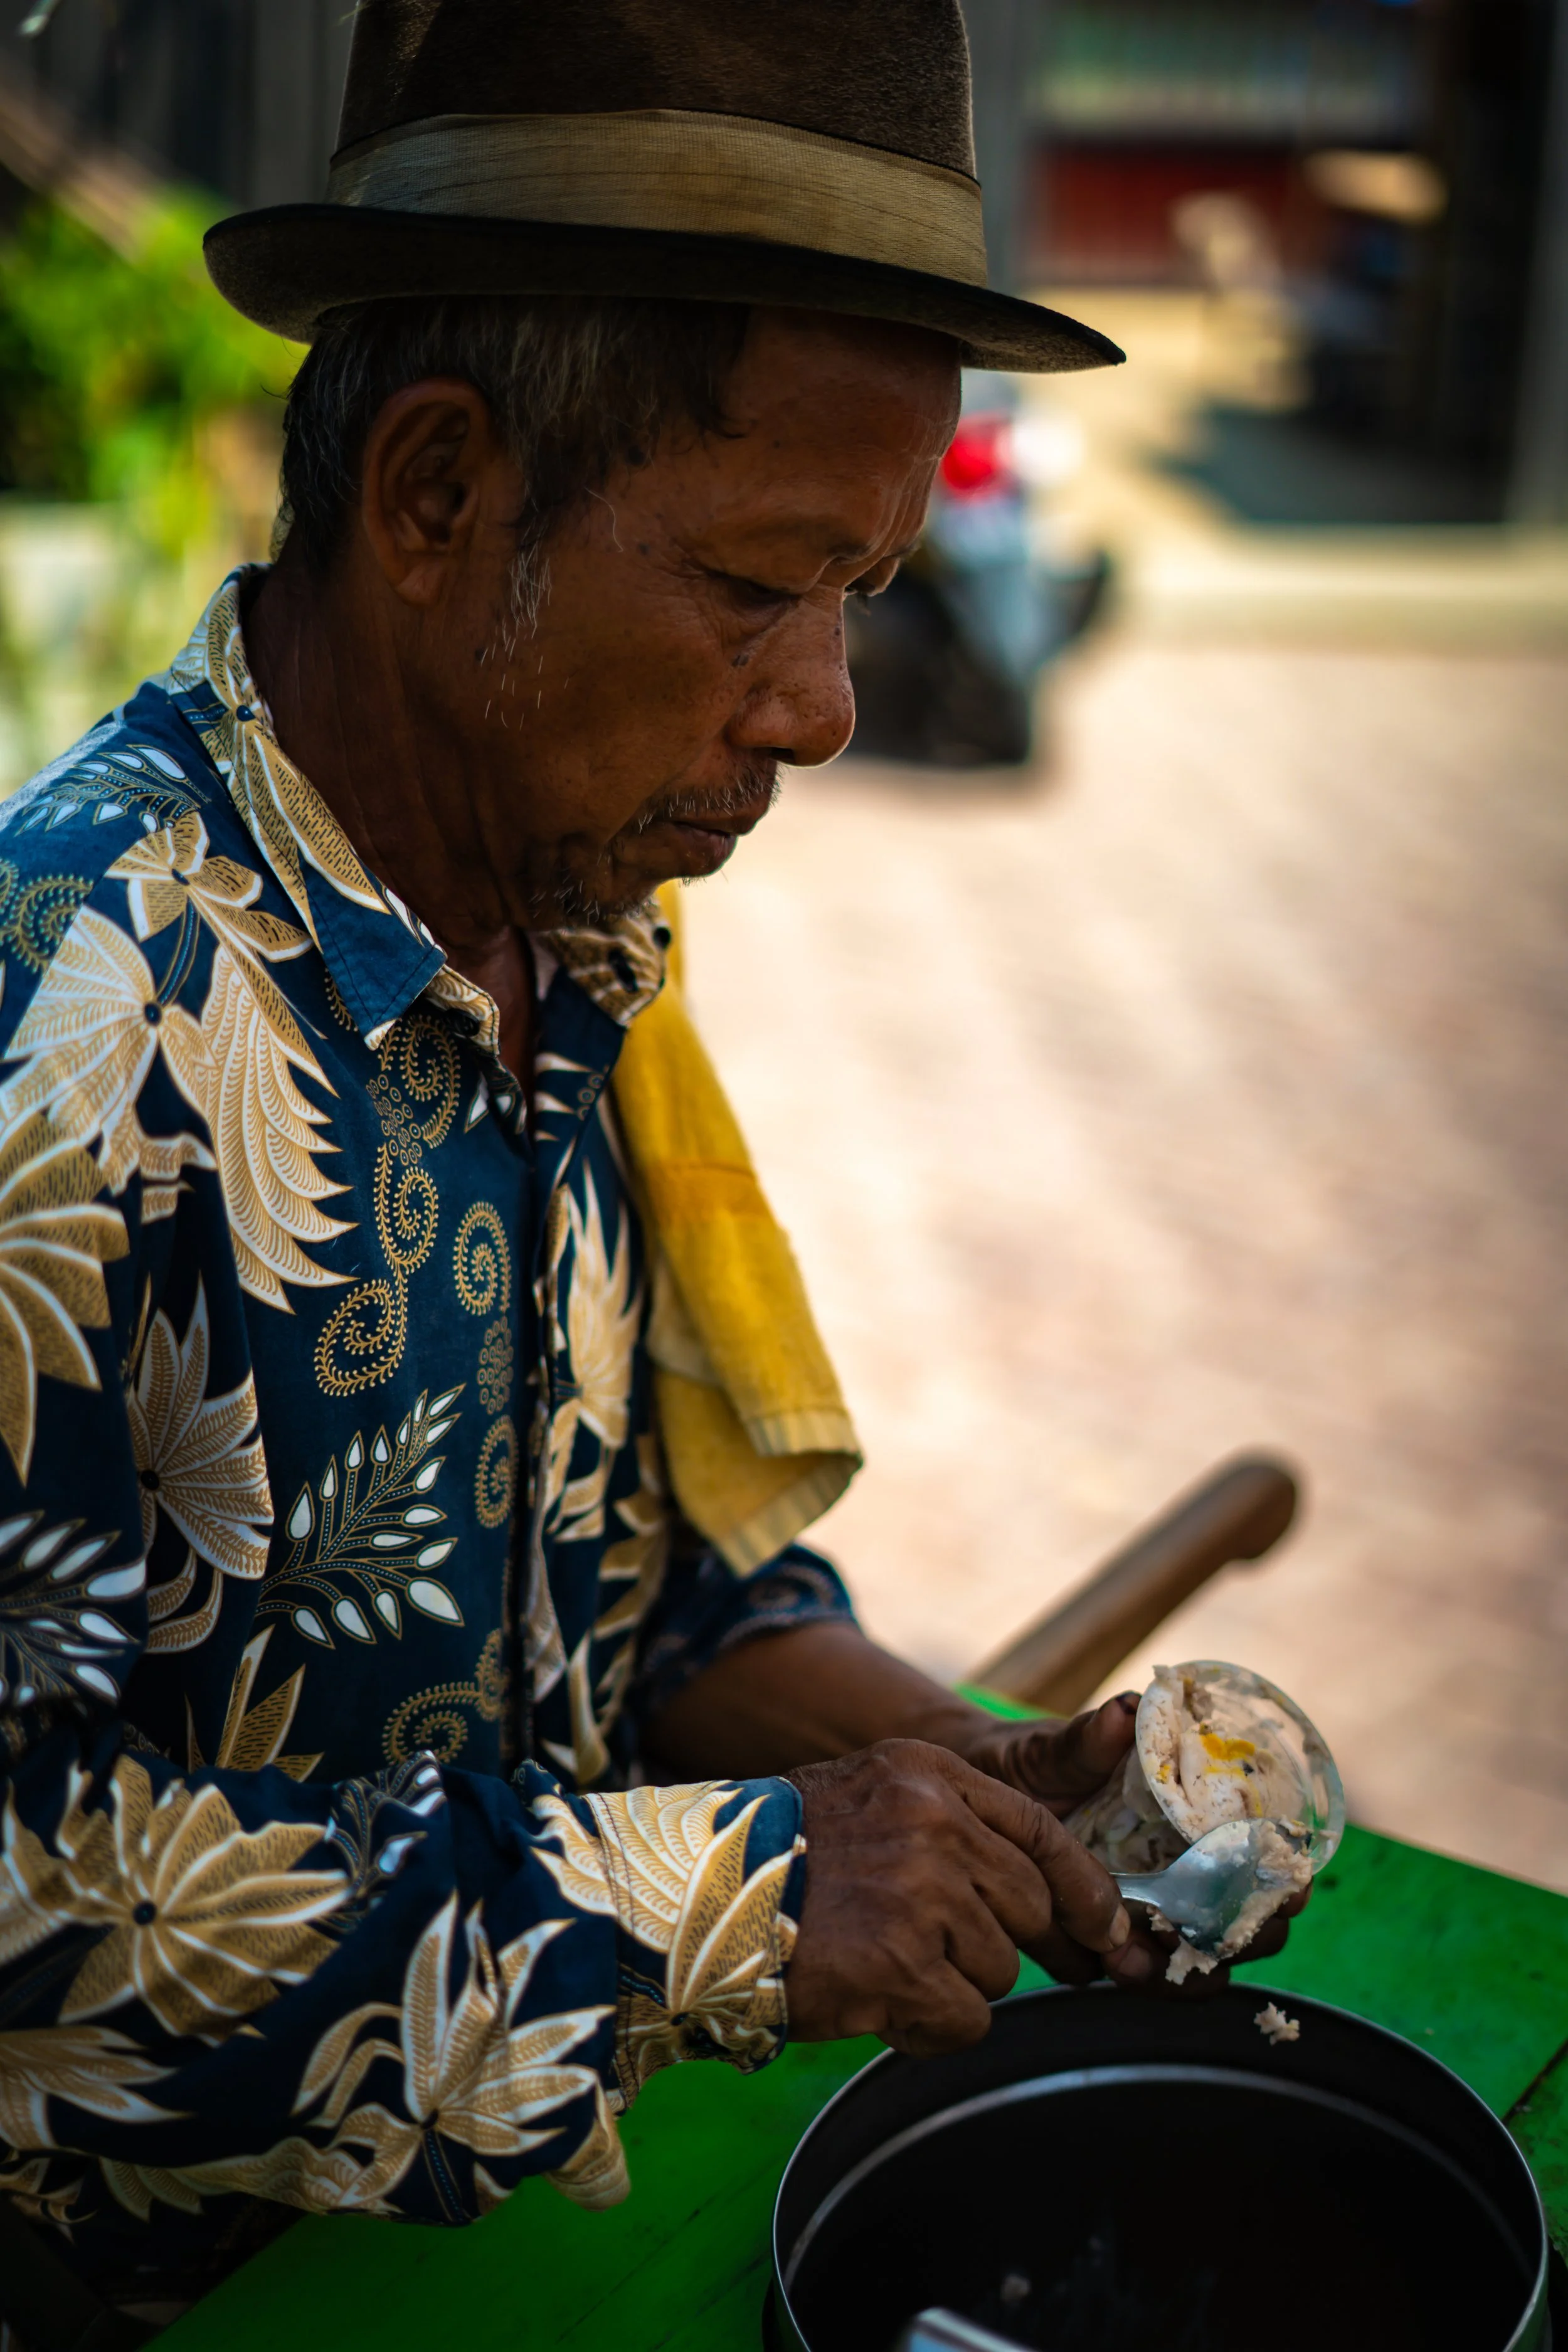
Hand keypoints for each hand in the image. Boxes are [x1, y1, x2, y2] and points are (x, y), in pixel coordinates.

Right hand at [784, 1738, 1130, 2055]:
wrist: (692, 1897)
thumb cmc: (778, 1856)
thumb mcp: (868, 1799)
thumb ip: (948, 1827)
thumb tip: (1042, 1898)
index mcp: (928, 1775)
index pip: (1040, 1829)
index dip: (1083, 1886)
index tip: (1105, 1928)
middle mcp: (936, 1825)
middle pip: (1031, 1906)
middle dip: (1005, 1943)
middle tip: (941, 1956)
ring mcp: (923, 1893)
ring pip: (999, 1969)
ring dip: (951, 1984)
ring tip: (880, 1964)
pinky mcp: (904, 1964)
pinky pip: (965, 2021)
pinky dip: (928, 2028)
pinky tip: (877, 2003)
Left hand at [951, 1692, 1308, 1995]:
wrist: (973, 1791)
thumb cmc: (1025, 1759)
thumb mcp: (1054, 1747)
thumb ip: (1088, 1737)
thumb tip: (1124, 1710)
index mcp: (1186, 1818)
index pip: (1259, 1855)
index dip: (1282, 1879)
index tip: (1288, 1892)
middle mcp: (1178, 1867)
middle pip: (1243, 1919)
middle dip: (1245, 1937)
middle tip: (1222, 1939)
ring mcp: (1147, 1908)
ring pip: (1199, 1957)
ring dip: (1190, 1969)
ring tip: (1149, 1960)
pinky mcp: (1108, 1937)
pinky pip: (1144, 1971)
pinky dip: (1145, 1977)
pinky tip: (1117, 1965)